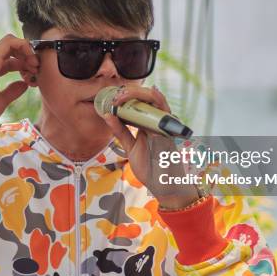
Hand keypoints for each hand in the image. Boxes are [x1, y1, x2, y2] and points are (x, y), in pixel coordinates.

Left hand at [102, 85, 198, 209]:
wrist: (162, 185)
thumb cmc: (149, 166)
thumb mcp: (130, 147)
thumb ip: (121, 132)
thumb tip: (107, 115)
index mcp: (145, 124)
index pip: (136, 103)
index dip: (124, 97)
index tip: (111, 100)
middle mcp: (154, 121)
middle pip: (144, 98)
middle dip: (129, 93)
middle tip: (115, 98)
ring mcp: (162, 124)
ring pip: (154, 99)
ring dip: (138, 94)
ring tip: (123, 95)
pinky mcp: (168, 130)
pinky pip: (166, 111)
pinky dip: (159, 99)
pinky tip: (152, 91)